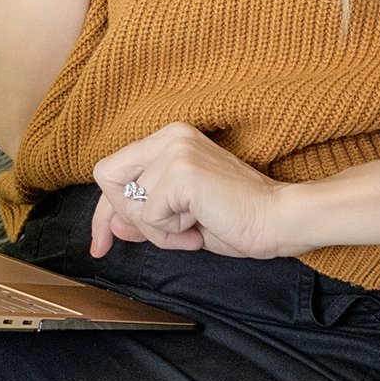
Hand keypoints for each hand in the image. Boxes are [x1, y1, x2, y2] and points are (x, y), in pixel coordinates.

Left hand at [88, 122, 292, 259]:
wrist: (278, 220)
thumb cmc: (236, 219)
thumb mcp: (178, 219)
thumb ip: (143, 216)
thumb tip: (112, 225)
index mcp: (169, 139)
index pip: (114, 171)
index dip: (103, 211)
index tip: (102, 244)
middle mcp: (169, 137)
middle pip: (108, 177)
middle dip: (126, 218)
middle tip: (168, 234)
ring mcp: (175, 150)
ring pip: (130, 204)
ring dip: (159, 232)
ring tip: (193, 229)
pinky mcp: (182, 171)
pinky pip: (149, 215)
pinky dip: (169, 235)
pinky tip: (197, 229)